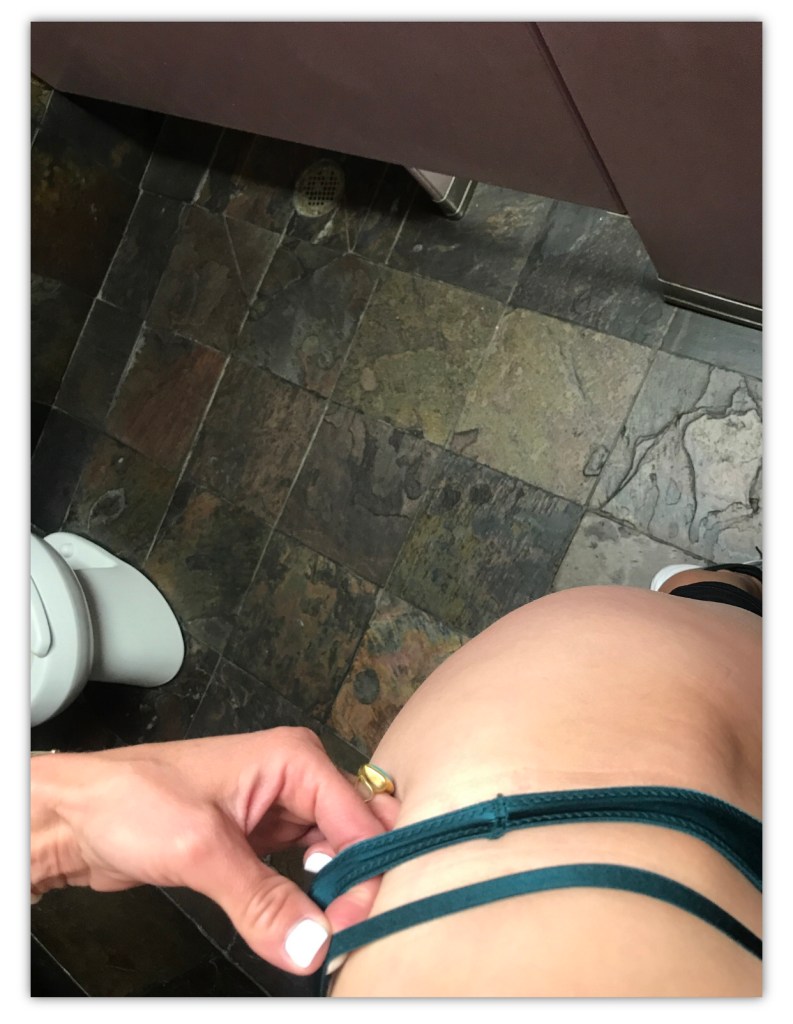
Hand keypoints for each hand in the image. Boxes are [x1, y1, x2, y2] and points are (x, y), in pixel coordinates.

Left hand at [30, 728, 399, 973]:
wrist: (76, 817)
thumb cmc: (128, 800)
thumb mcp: (200, 850)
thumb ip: (262, 900)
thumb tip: (313, 943)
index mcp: (294, 759)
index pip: (359, 818)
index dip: (364, 871)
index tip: (351, 923)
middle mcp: (295, 779)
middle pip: (357, 833)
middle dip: (358, 881)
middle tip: (345, 928)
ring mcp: (280, 810)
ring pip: (337, 854)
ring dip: (336, 893)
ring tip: (327, 929)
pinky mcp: (262, 840)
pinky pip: (307, 871)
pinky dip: (312, 898)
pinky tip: (304, 920)